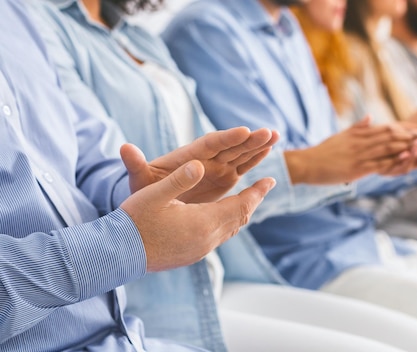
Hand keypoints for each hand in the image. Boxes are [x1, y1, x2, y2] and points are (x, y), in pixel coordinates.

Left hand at [121, 127, 278, 202]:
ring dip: (257, 146)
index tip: (244, 131)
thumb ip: (135, 164)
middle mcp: (205, 159)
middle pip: (230, 146)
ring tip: (276, 136)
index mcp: (188, 157)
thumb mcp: (139, 180)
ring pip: (240, 153)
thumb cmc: (144, 191)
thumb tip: (123, 147)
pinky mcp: (224, 177)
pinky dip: (256, 159)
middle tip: (269, 132)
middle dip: (249, 139)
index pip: (210, 144)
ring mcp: (216, 167)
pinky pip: (242, 166)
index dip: (227, 138)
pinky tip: (270, 151)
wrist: (152, 204)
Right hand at [121, 160, 275, 271]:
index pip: (240, 206)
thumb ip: (179, 179)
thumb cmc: (134, 221)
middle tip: (264, 186)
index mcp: (203, 222)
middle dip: (253, 200)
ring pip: (230, 229)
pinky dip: (227, 223)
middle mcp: (207, 239)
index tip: (271, 179)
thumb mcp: (154, 194)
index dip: (257, 192)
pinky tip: (221, 216)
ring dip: (240, 212)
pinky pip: (218, 237)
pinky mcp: (191, 256)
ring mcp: (200, 250)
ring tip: (247, 199)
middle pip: (239, 218)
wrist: (117, 256)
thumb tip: (200, 164)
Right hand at [284, 117, 416, 183]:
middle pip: (393, 134)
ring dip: (408, 145)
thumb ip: (357, 127)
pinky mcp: (357, 168)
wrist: (307, 163)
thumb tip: (370, 117)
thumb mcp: (341, 135)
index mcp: (360, 134)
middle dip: (413, 134)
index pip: (389, 127)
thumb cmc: (324, 151)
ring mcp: (360, 154)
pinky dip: (395, 162)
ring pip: (389, 147)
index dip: (408, 128)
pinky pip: (379, 164)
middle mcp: (362, 141)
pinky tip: (407, 162)